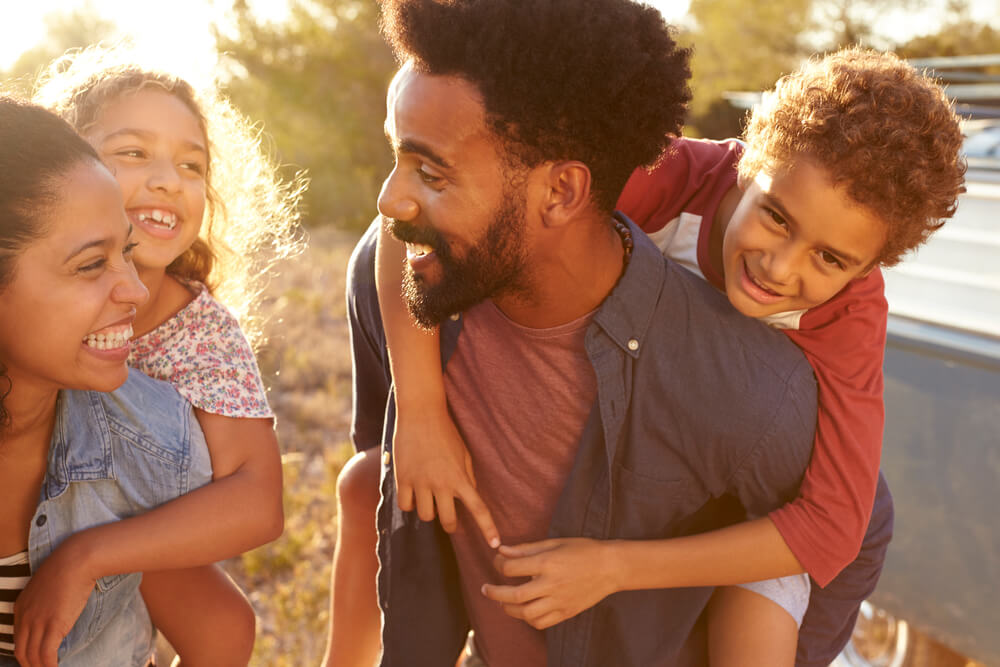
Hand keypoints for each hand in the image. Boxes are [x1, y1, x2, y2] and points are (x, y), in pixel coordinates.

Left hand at [14, 536, 97, 666]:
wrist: (76, 559)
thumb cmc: (68, 567)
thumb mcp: (49, 585)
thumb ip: (45, 601)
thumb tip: (56, 611)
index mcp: (21, 607)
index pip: (18, 639)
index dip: (25, 654)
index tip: (35, 660)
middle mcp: (25, 617)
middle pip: (21, 652)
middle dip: (29, 665)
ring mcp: (38, 622)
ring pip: (32, 656)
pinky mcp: (53, 625)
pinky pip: (46, 654)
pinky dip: (49, 666)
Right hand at [393, 405, 499, 546]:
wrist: (421, 413)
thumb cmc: (446, 432)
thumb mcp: (464, 454)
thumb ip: (468, 477)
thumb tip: (470, 495)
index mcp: (461, 478)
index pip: (479, 509)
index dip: (488, 529)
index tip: (495, 544)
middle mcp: (442, 484)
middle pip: (448, 522)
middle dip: (451, 524)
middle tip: (450, 520)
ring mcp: (421, 483)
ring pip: (425, 516)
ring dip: (428, 511)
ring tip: (428, 498)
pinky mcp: (403, 479)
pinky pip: (405, 506)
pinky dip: (409, 504)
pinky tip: (412, 494)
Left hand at [482, 538, 620, 628]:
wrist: (611, 567)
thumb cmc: (583, 550)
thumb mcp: (555, 543)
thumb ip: (526, 549)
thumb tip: (502, 550)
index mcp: (547, 563)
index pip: (512, 568)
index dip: (498, 564)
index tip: (497, 562)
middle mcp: (551, 584)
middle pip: (514, 595)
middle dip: (495, 593)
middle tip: (485, 589)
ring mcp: (559, 601)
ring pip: (526, 613)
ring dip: (509, 608)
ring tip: (503, 601)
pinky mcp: (566, 612)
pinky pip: (541, 623)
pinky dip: (528, 619)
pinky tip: (524, 610)